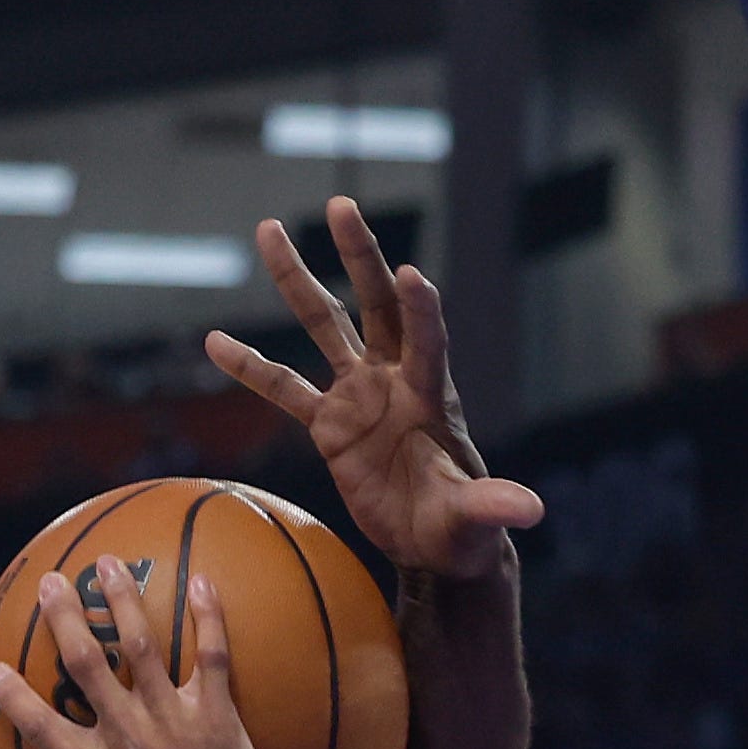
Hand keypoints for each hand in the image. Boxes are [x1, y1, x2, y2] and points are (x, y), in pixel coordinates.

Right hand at [0, 558, 312, 748]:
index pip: (41, 728)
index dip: (13, 696)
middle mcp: (131, 741)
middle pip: (86, 665)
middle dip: (65, 618)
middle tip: (51, 582)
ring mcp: (177, 726)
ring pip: (142, 648)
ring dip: (124, 600)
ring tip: (110, 562)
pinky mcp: (222, 722)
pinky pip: (215, 657)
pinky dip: (209, 618)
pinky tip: (204, 583)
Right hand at [208, 197, 543, 583]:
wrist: (432, 542)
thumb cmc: (461, 528)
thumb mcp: (475, 519)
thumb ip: (494, 508)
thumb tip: (531, 510)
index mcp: (431, 396)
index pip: (427, 341)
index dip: (421, 310)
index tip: (410, 274)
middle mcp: (394, 380)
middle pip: (377, 305)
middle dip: (361, 256)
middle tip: (342, 206)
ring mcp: (359, 395)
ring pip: (324, 326)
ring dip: (297, 280)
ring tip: (269, 231)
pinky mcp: (329, 423)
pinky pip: (284, 389)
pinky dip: (251, 367)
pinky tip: (215, 341)